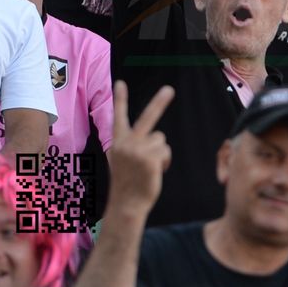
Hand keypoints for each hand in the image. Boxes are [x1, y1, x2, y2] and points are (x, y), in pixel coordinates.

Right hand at [106, 81, 173, 215]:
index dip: (120, 100)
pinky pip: (165, 151)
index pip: (118, 117)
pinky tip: (154, 172)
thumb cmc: (128, 183)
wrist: (126, 204)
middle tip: (169, 89)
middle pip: (147, 117)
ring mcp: (137, 149)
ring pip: (161, 140)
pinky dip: (164, 161)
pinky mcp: (149, 157)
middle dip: (159, 102)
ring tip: (149, 167)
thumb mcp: (123, 161)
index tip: (120, 83)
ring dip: (160, 153)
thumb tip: (156, 137)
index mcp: (117, 142)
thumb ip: (133, 145)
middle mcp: (126, 143)